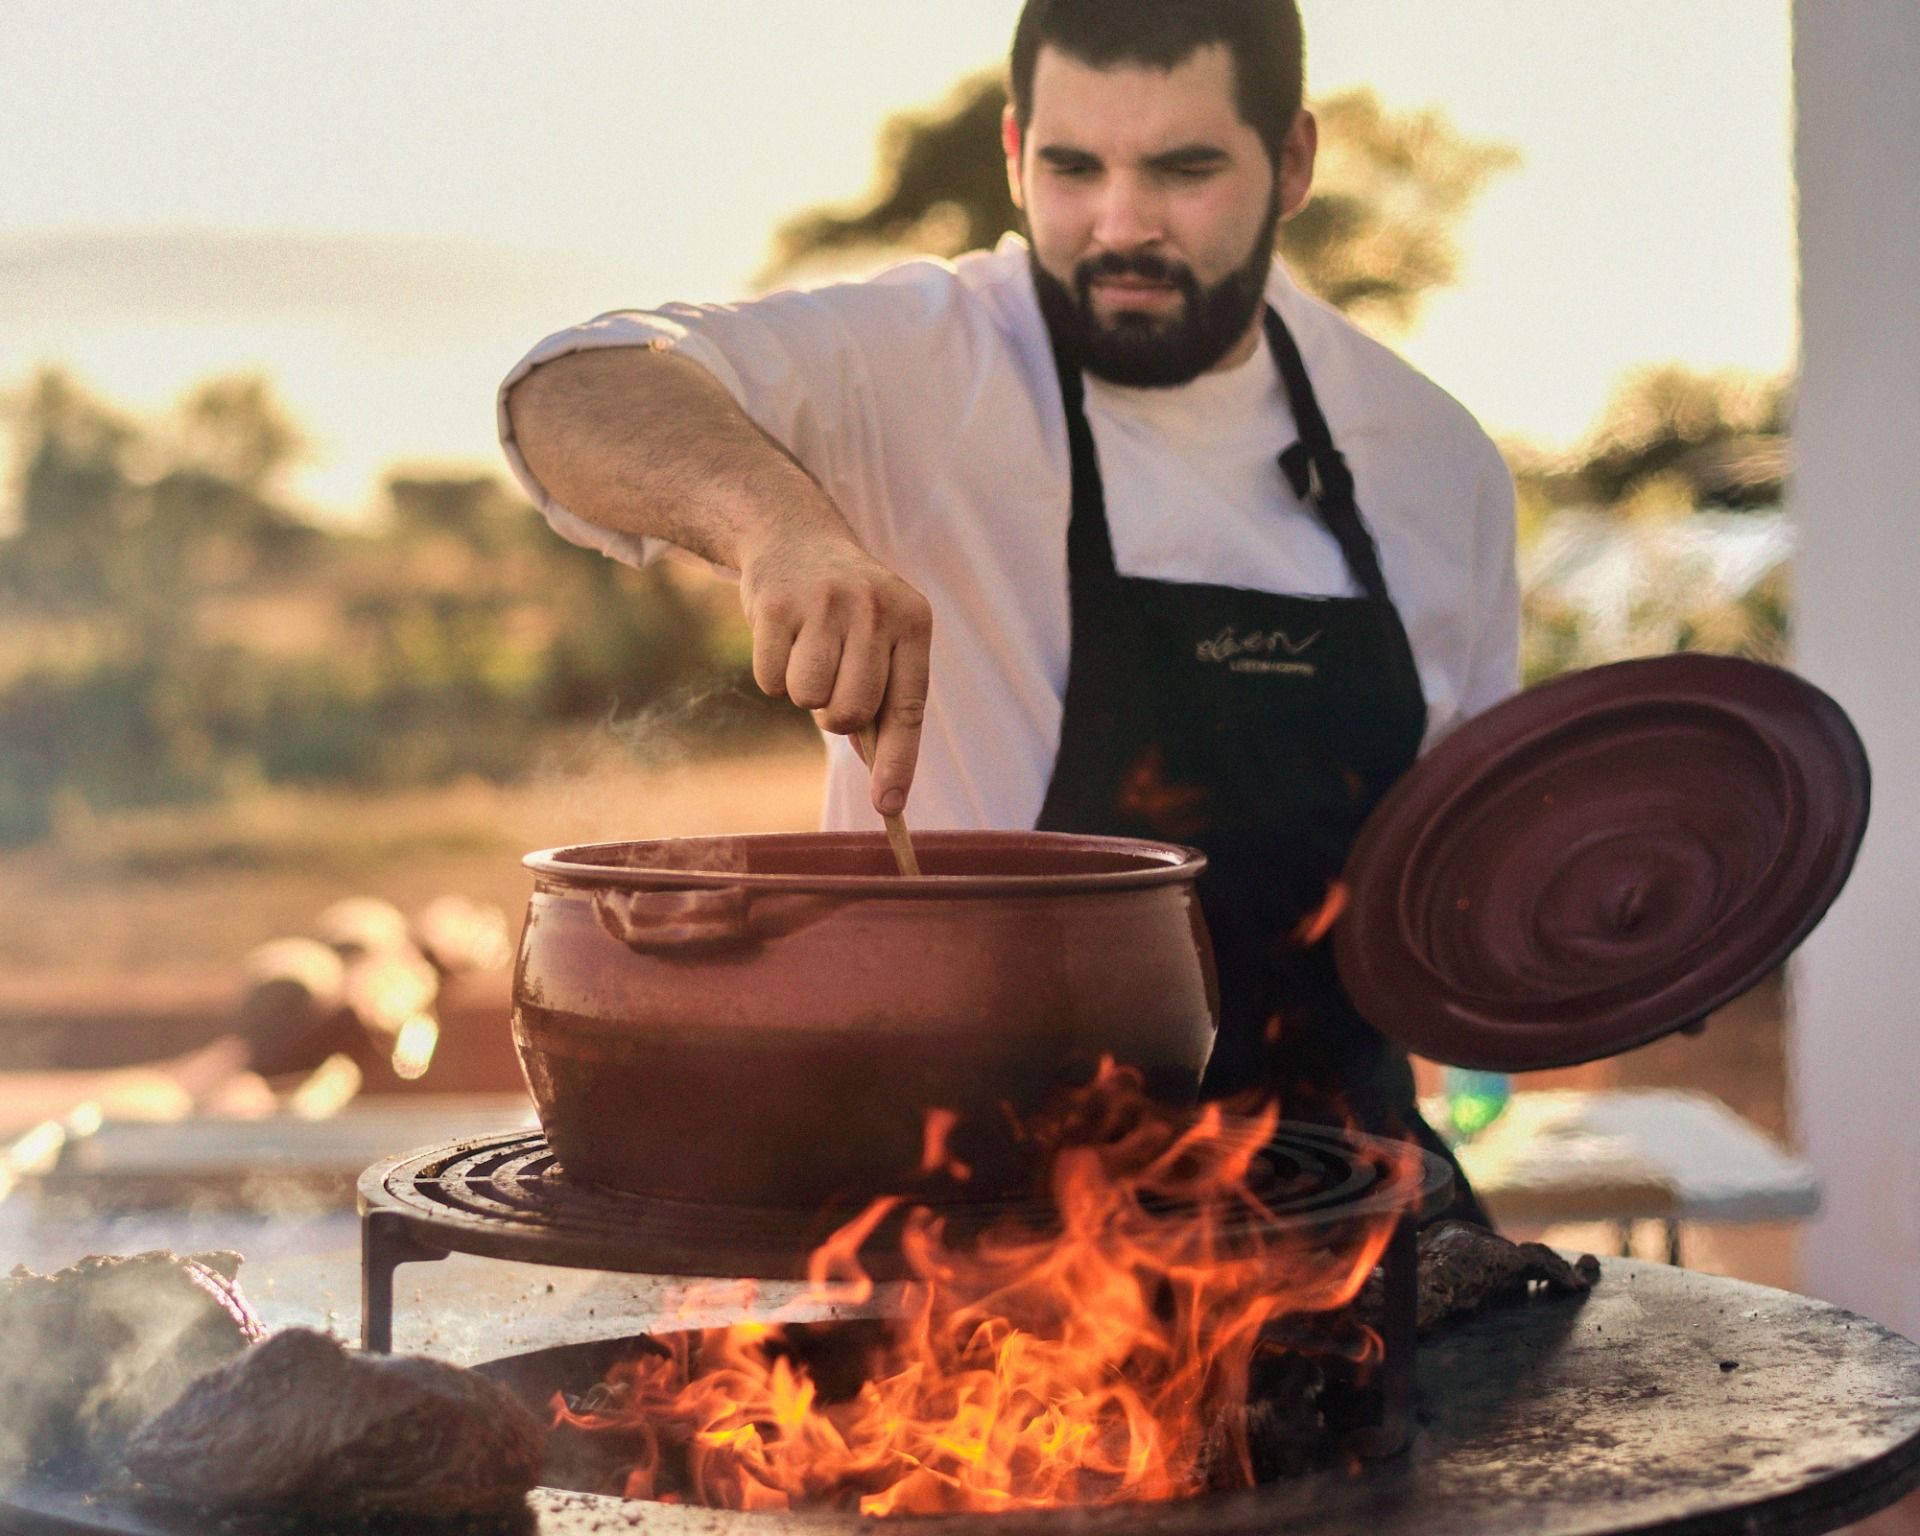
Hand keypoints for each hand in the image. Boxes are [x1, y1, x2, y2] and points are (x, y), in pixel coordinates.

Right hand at [738, 523, 931, 816]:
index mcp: (913, 621)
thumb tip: (882, 781)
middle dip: (836, 716)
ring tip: (808, 652)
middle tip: (832, 682)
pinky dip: (772, 675)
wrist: (794, 536)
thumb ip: (884, 704)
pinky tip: (783, 638)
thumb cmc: (847, 611)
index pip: (909, 708)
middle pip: (850, 712)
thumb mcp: (881, 640)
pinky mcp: (776, 605)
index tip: (888, 807)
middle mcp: (874, 608)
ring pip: (808, 699)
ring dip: (803, 693)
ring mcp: (825, 603)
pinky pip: (771, 681)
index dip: (898, 763)